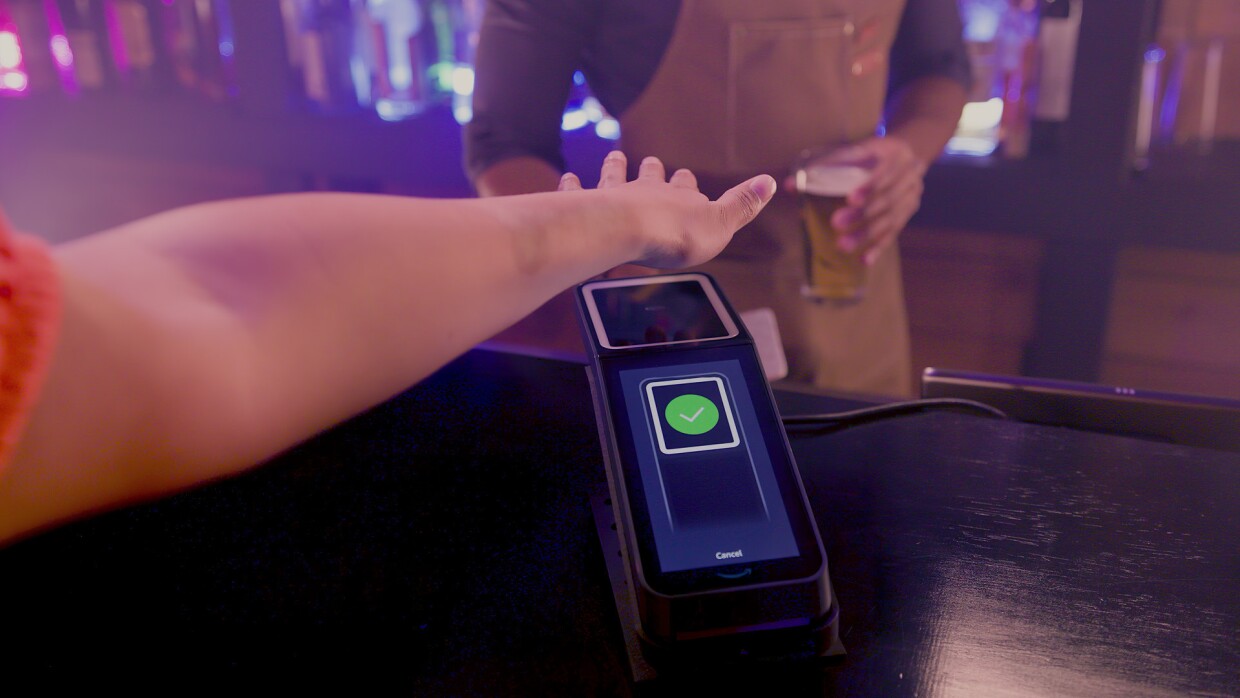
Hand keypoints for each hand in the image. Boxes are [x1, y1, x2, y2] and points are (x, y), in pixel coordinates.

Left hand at [559, 151, 775, 269]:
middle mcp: (647, 191)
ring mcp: (615, 197)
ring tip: (614, 157)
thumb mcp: (721, 224)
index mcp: (679, 198)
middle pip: (650, 176)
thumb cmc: (676, 235)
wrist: (631, 233)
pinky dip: (572, 184)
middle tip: (651, 161)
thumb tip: (770, 182)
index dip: (686, 184)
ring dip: (614, 167)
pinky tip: (567, 178)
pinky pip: (577, 191)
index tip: (684, 176)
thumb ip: (743, 205)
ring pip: (615, 176)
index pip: (686, 187)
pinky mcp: (588, 207)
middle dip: (652, 170)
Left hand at [785, 137, 925, 265]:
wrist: (908, 153)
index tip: (850, 198)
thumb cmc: (872, 152)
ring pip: (890, 220)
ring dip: (865, 234)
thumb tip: (788, 186)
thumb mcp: (855, 150)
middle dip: (861, 214)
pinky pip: (893, 234)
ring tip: (842, 246)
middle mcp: (909, 178)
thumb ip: (825, 166)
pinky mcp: (906, 215)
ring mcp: (911, 198)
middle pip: (886, 199)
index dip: (868, 187)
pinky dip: (878, 248)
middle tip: (836, 223)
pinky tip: (864, 260)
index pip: (883, 173)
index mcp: (896, 156)